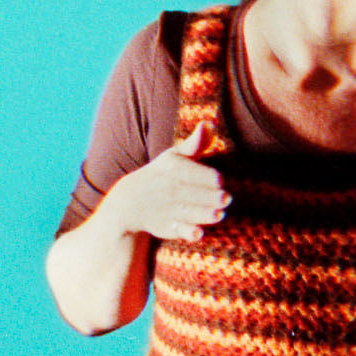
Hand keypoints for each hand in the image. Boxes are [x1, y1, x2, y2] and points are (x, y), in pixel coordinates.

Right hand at [104, 125, 226, 242]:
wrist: (129, 202)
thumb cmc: (161, 174)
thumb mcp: (174, 155)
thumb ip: (196, 143)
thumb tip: (210, 122)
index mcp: (175, 169)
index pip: (193, 173)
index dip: (208, 177)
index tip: (220, 180)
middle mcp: (171, 189)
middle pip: (194, 193)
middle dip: (211, 197)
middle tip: (225, 199)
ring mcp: (169, 209)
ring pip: (189, 212)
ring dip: (204, 214)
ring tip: (219, 214)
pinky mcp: (168, 227)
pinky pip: (178, 231)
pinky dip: (188, 232)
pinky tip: (198, 233)